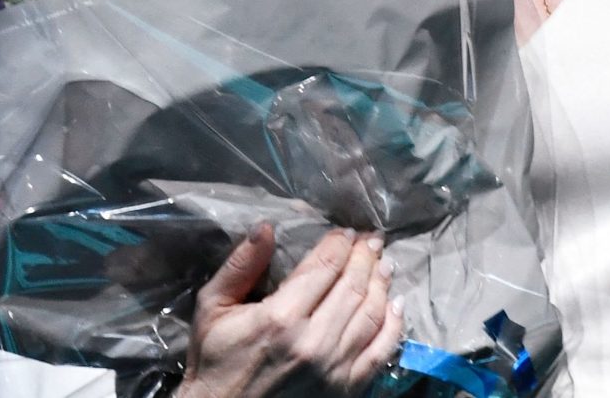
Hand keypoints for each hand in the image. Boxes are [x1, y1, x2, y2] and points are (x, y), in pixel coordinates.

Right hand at [182, 227, 403, 397]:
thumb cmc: (215, 360)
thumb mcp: (213, 307)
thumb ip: (240, 265)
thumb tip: (266, 227)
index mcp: (280, 317)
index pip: (323, 267)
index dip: (340, 245)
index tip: (347, 232)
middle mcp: (312, 342)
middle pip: (352, 287)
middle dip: (366, 257)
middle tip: (373, 240)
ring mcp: (333, 368)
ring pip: (370, 315)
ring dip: (382, 284)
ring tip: (385, 264)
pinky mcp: (345, 390)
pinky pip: (380, 352)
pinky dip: (393, 326)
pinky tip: (396, 306)